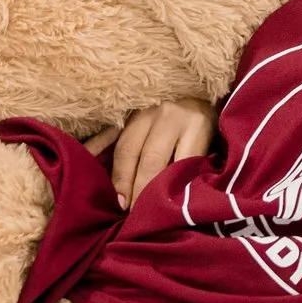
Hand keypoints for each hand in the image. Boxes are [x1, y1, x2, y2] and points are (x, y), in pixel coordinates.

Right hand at [87, 97, 215, 206]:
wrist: (200, 88)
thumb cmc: (209, 123)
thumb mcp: (213, 142)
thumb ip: (195, 166)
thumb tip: (177, 200)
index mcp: (196, 123)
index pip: (177, 164)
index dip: (163, 191)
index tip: (154, 213)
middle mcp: (169, 114)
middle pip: (150, 158)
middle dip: (140, 190)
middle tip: (134, 214)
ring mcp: (146, 110)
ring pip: (127, 148)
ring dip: (120, 179)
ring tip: (118, 202)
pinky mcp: (130, 110)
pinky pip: (108, 134)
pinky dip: (95, 151)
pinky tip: (88, 168)